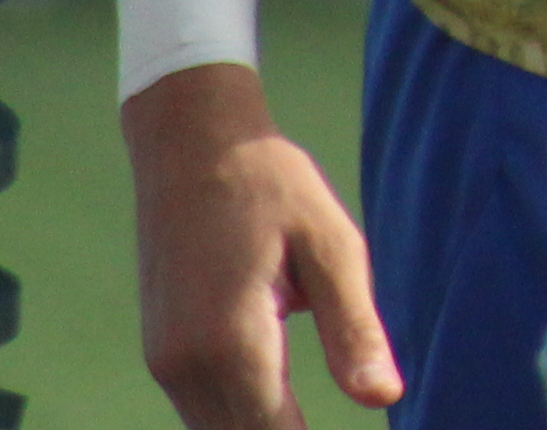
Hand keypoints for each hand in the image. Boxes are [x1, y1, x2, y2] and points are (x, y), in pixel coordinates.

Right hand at [121, 67, 400, 428]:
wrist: (191, 145)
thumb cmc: (273, 187)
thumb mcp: (331, 247)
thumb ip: (354, 330)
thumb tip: (385, 397)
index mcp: (232, 341)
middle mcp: (186, 364)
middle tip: (334, 421)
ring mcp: (165, 361)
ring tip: (308, 416)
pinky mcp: (161, 352)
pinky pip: (202, 411)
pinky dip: (240, 418)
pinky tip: (280, 409)